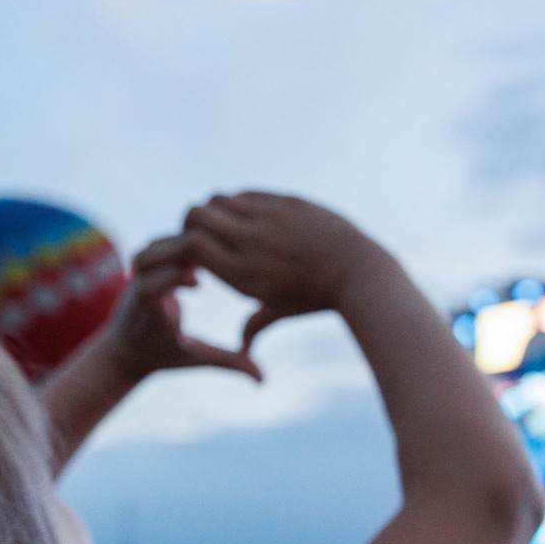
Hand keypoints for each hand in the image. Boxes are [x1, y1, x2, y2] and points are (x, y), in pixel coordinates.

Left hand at [101, 234, 261, 382]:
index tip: (198, 282)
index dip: (174, 277)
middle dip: (178, 253)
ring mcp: (137, 274)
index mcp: (149, 309)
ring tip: (206, 252)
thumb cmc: (161, 356)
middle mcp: (138, 288)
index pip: (153, 285)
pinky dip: (175, 243)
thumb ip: (227, 363)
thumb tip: (262, 378)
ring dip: (177, 245)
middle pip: (150, 257)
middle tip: (207, 258)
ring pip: (152, 247)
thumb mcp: (196, 359)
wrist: (124, 352)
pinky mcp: (142, 266)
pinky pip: (155, 245)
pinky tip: (200, 250)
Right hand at [182, 192, 381, 348]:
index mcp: (239, 271)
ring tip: (225, 222)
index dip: (186, 243)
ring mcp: (267, 216)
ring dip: (215, 209)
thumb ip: (254, 325)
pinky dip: (240, 202)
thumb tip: (243, 349)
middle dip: (191, 220)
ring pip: (219, 198)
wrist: (357, 273)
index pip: (191, 242)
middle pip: (197, 213)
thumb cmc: (314, 298)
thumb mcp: (280, 311)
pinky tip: (249, 215)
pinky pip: (248, 193)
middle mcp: (247, 240)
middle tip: (199, 230)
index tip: (193, 250)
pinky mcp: (285, 200)